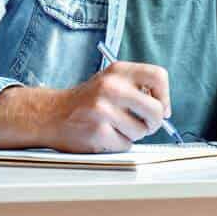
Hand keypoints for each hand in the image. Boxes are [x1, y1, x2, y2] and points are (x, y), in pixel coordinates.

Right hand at [44, 61, 171, 152]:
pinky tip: (106, 135)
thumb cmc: (88, 100)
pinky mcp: (97, 132)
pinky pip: (125, 144)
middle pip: (156, 109)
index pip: (158, 76)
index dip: (165, 95)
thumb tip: (165, 108)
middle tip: (146, 124)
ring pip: (141, 131)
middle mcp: (112, 87)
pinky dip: (119, 144)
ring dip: (134, 134)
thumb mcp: (111, 80)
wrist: (52, 114)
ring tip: (118, 127)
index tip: (162, 106)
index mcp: (118, 71)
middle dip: (155, 122)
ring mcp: (103, 110)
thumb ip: (137, 87)